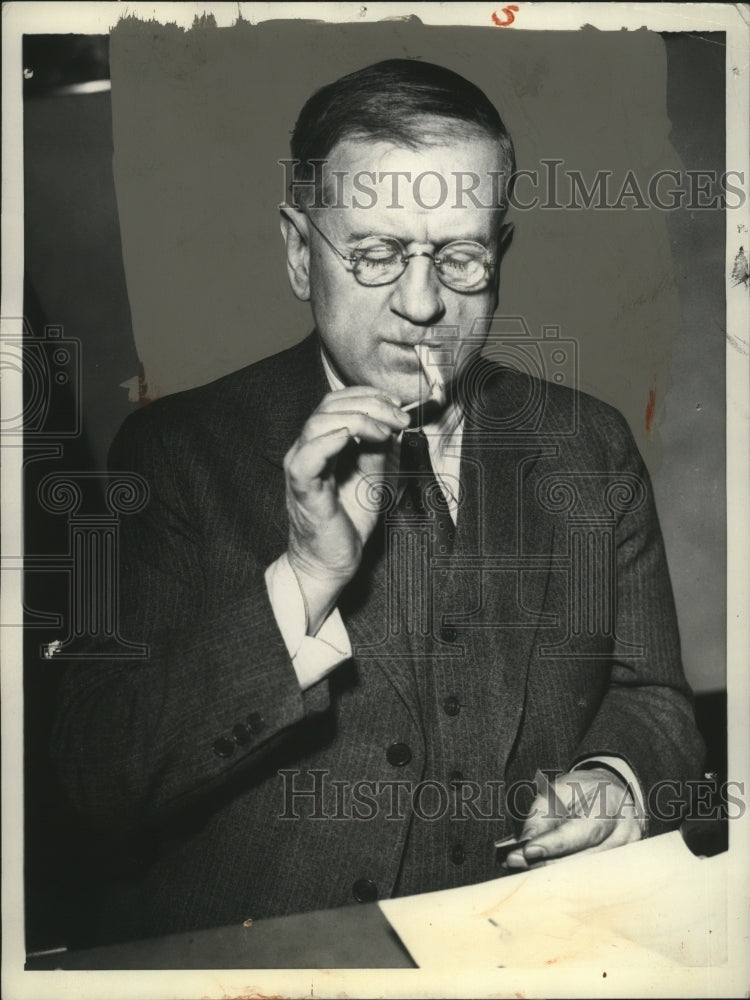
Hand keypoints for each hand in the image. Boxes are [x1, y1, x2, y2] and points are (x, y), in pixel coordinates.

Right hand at [283, 386, 409, 632]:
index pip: (337, 402)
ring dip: (357, 419)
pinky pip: (307, 458)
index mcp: (322, 444)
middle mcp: (307, 450)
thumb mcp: (373, 477)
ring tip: (385, 432)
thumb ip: (377, 450)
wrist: (331, 562)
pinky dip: (329, 441)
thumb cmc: (347, 521)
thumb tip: (392, 424)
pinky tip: (352, 438)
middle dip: (370, 404)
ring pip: (317, 423)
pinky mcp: (302, 489)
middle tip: (400, 420)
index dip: (368, 396)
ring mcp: (301, 467)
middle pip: (329, 406)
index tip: (398, 404)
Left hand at [504, 767, 643, 869]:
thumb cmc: (582, 791)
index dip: (556, 844)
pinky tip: (545, 875)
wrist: (610, 795)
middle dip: (549, 862)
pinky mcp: (622, 870)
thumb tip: (524, 845)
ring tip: (526, 866)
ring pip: (588, 875)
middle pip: (587, 858)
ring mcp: (627, 855)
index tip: (528, 851)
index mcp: (612, 804)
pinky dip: (566, 879)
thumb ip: (542, 816)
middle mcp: (625, 833)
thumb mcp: (558, 791)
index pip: (586, 831)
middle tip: (516, 861)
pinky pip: (592, 881)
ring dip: (554, 873)